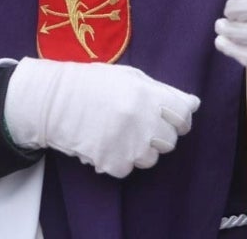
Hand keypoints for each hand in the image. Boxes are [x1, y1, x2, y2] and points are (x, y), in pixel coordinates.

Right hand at [4, 58, 199, 177]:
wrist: (53, 100)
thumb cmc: (92, 84)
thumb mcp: (130, 77)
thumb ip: (163, 91)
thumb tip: (193, 104)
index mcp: (148, 95)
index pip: (183, 115)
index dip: (180, 119)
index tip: (172, 120)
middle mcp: (141, 120)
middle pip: (170, 141)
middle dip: (159, 135)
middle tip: (140, 126)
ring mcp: (127, 143)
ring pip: (151, 158)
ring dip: (140, 150)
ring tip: (120, 135)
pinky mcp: (111, 162)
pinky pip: (128, 169)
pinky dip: (119, 161)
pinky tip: (106, 144)